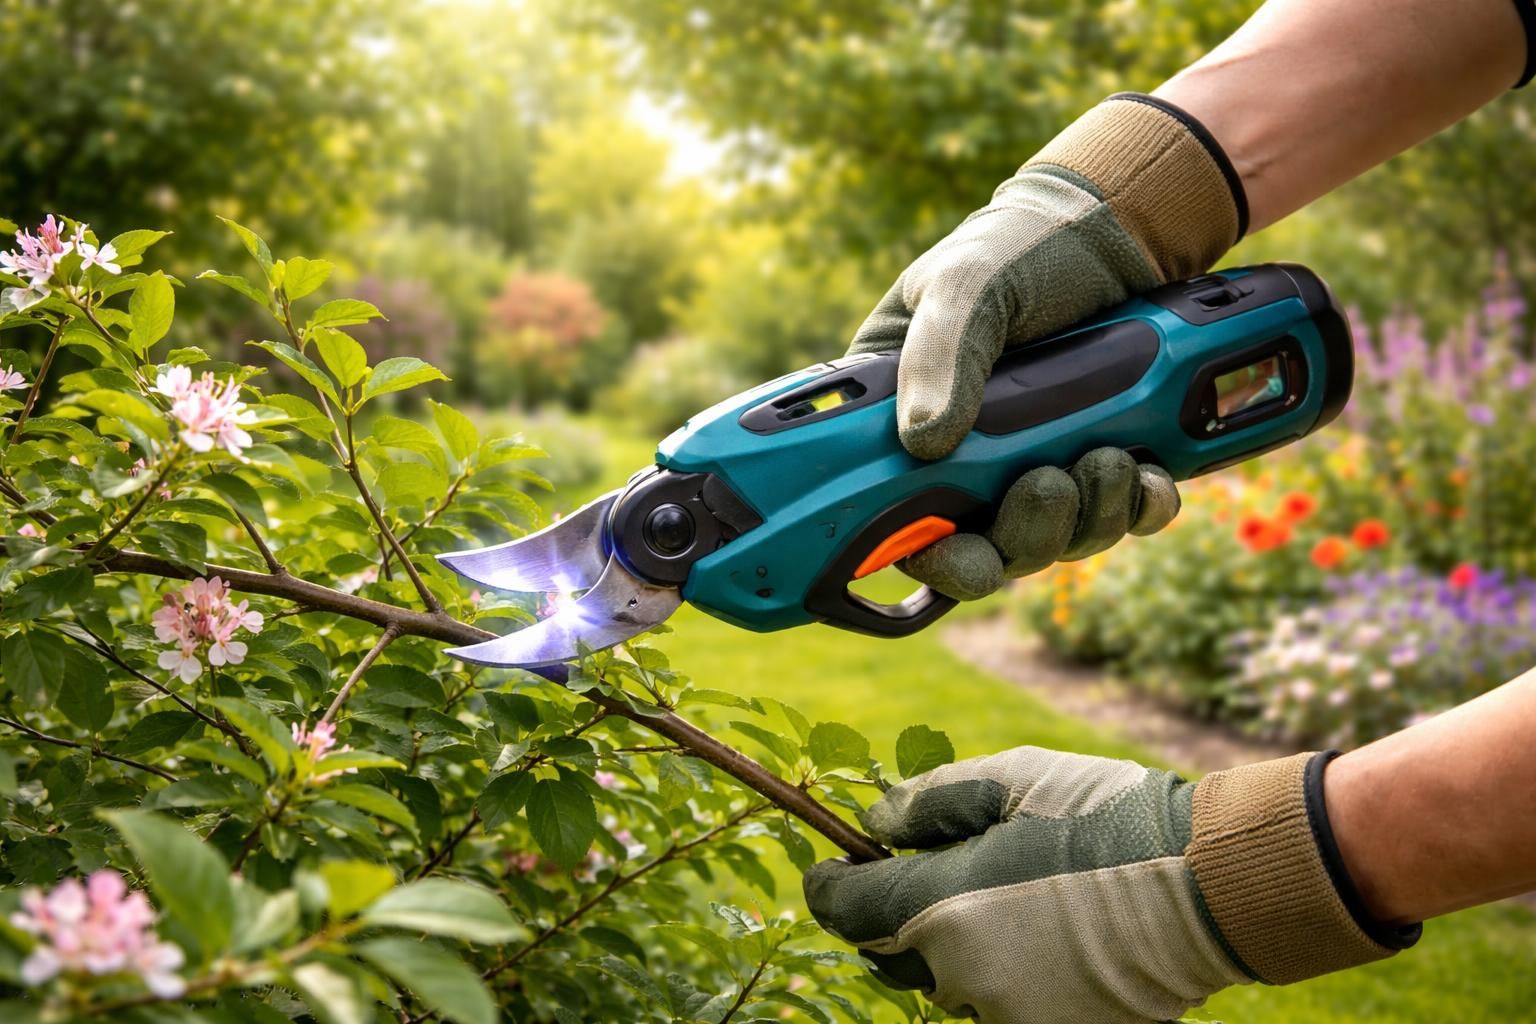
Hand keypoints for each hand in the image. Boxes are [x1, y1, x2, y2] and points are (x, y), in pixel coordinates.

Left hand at [804, 747, 1418, 1023]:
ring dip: (950, 945)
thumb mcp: (1009, 781)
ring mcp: (1007, 1014)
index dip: (825, 888)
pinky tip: (1036, 929)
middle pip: (894, 952)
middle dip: (891, 914)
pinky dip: (998, 973)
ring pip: (948, 982)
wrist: (1206, 884)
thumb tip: (873, 820)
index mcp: (941, 908)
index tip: (822, 871)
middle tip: (915, 870)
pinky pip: (1000, 1006)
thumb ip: (928, 801)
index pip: (848, 910)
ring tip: (996, 892)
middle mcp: (962, 973)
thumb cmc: (1105, 817)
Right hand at [849, 93, 1248, 597]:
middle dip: (1026, 536)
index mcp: (906, 418)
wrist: (1117, 225)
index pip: (896, 517)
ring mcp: (1035, 462)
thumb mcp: (967, 284)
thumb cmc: (1019, 245)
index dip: (929, 553)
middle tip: (1053, 486)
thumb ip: (940, 354)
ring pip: (1056, 537)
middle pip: (984, 546)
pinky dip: (1139, 507)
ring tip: (1112, 460)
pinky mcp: (1100, 457)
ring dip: (1088, 517)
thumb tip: (926, 440)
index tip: (964, 552)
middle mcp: (966, 454)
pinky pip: (1120, 515)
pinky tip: (1152, 476)